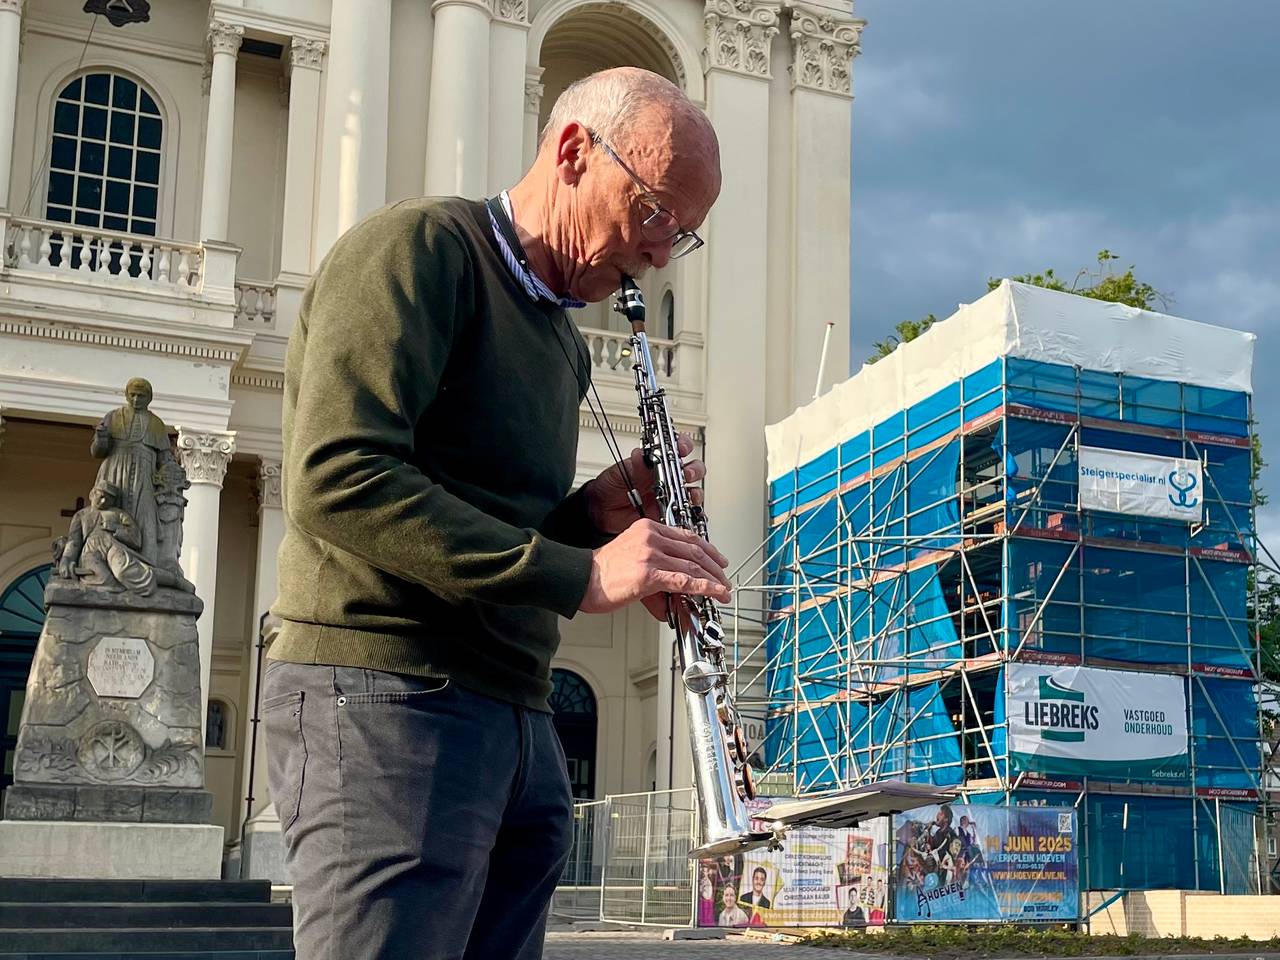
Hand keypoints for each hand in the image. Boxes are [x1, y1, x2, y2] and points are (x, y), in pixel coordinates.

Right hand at [579, 518, 730, 620]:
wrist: (581, 578)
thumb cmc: (603, 571)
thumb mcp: (633, 554)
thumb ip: (657, 561)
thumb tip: (678, 582)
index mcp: (647, 528)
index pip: (687, 536)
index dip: (708, 549)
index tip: (718, 560)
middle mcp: (651, 537)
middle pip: (694, 550)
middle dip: (715, 567)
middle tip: (724, 578)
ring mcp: (650, 555)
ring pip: (693, 566)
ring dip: (713, 580)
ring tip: (722, 590)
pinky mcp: (649, 574)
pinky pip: (684, 581)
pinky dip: (704, 587)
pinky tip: (714, 592)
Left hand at [586, 433, 705, 534]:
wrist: (601, 510)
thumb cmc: (611, 486)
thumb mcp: (619, 471)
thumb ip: (633, 464)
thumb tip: (641, 454)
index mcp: (656, 463)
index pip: (677, 450)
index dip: (683, 446)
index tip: (682, 448)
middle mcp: (667, 478)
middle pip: (693, 470)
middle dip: (694, 470)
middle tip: (685, 474)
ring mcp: (670, 496)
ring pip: (693, 491)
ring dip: (695, 492)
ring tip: (687, 495)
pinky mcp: (669, 514)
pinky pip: (686, 513)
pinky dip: (690, 514)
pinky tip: (687, 513)